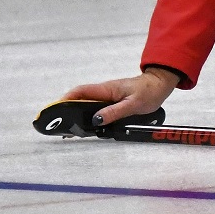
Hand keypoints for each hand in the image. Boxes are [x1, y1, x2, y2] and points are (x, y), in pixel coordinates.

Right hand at [63, 67, 178, 125]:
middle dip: (67, 110)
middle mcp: (104, 92)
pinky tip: (87, 126)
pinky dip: (89, 116)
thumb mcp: (133, 104)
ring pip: (87, 105)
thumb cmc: (149, 92)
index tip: (54, 109)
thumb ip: (115, 112)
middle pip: (80, 99)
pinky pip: (96, 108)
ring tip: (69, 129)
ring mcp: (107, 96)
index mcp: (106, 89)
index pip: (80, 92)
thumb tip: (96, 119)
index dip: (65, 99)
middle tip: (58, 124)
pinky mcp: (112, 102)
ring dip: (77, 114)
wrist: (160, 84)